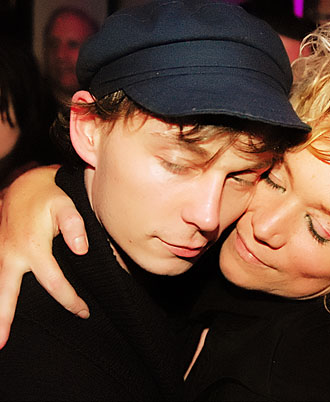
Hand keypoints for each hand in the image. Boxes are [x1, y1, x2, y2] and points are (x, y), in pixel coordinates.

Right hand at [0, 166, 89, 348]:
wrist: (23, 184)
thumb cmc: (48, 196)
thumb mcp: (66, 205)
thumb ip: (75, 226)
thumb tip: (81, 251)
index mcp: (32, 248)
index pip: (54, 284)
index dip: (70, 300)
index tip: (84, 311)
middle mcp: (10, 255)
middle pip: (5, 294)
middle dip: (3, 319)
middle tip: (0, 344)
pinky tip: (0, 311)